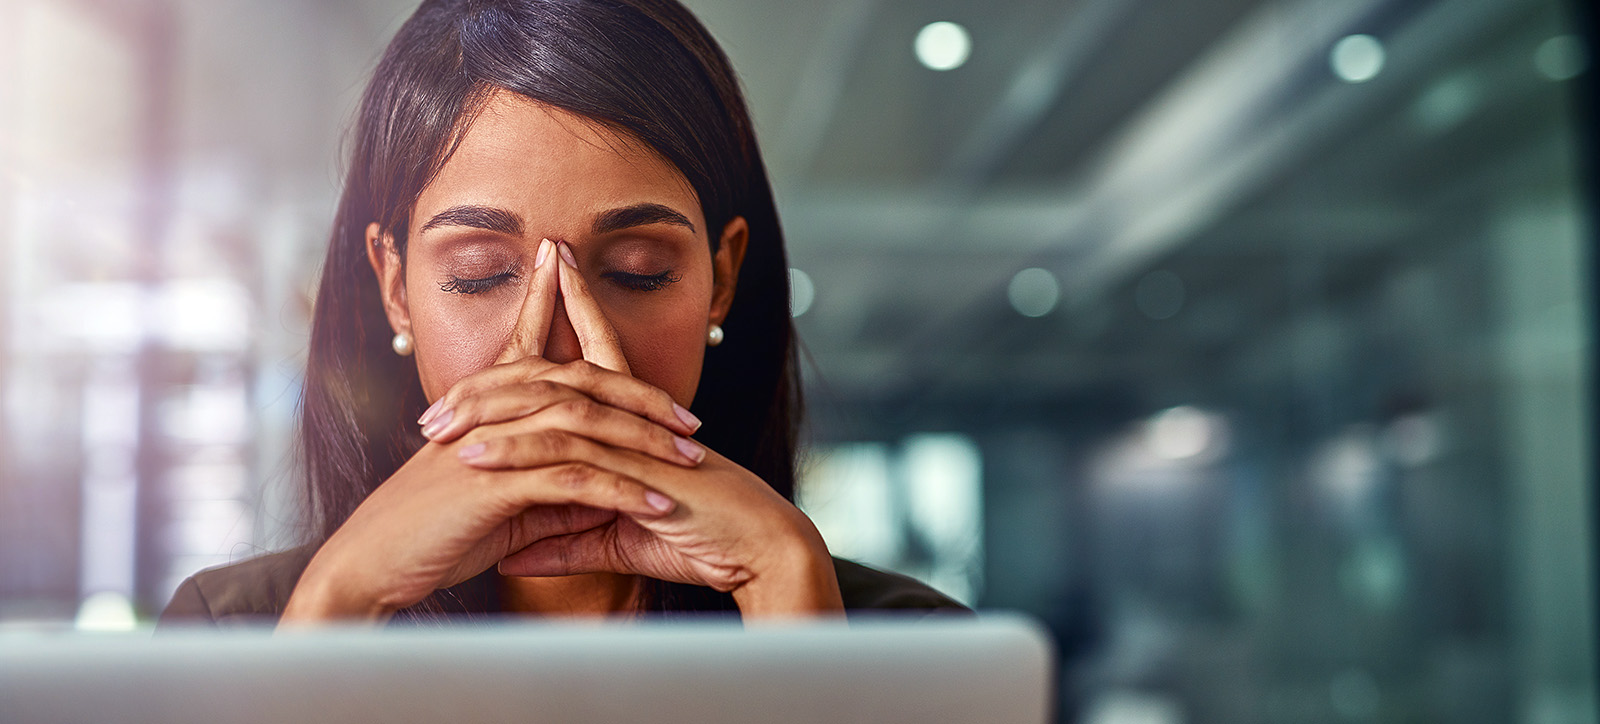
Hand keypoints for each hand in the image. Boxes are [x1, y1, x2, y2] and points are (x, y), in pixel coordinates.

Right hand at [280, 239, 699, 624]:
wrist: (367, 568)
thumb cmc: (426, 539)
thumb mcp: (499, 508)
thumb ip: (547, 490)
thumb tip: (601, 491)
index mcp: (485, 407)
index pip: (543, 356)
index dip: (586, 336)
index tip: (651, 364)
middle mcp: (490, 411)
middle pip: (580, 382)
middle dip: (642, 397)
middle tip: (690, 419)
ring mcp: (492, 442)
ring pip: (584, 424)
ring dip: (644, 443)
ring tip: (691, 461)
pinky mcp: (494, 482)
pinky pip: (574, 479)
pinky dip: (622, 491)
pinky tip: (659, 505)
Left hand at [459, 243, 843, 617]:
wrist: (761, 552)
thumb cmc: (703, 541)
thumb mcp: (619, 540)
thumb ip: (565, 540)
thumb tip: (513, 551)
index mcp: (635, 424)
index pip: (596, 356)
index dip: (571, 314)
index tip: (543, 279)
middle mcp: (633, 419)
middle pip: (558, 373)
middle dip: (498, 373)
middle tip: (441, 393)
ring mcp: (635, 439)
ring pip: (552, 408)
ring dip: (490, 414)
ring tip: (437, 428)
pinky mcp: (637, 470)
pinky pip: (569, 455)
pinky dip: (519, 455)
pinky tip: (476, 459)